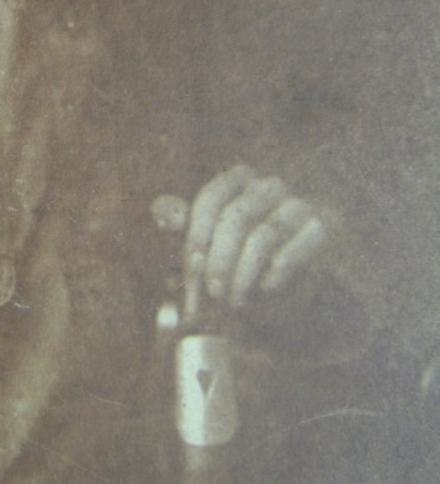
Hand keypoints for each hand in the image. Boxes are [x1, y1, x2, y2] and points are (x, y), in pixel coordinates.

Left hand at [184, 164, 327, 308]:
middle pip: (236, 217)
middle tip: (212, 292)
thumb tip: (159, 208)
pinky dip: (276, 274)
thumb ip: (185, 228)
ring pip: (264, 236)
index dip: (198, 233)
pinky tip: (266, 290)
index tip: (192, 266)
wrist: (293, 293)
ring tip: (234, 300)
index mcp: (238, 183)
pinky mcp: (324, 229)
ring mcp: (299, 206)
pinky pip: (296, 249)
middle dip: (219, 260)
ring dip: (244, 273)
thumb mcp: (210, 250)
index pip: (212, 198)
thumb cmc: (243, 266)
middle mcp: (269, 187)